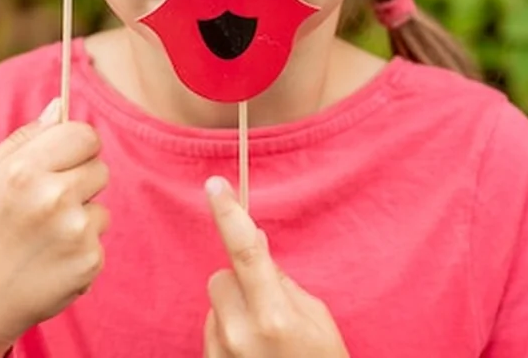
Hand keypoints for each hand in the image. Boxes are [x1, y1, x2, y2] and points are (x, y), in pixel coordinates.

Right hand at [0, 98, 109, 357]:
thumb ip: (24, 138)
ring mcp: (74, 232)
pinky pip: (99, 239)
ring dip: (80, 217)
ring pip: (100, 206)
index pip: (84, 134)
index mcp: (24, 169)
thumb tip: (60, 104)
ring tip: (43, 237)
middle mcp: (53, 197)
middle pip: (100, 167)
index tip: (65, 159)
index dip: (76, 146)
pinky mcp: (89, 262)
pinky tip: (49, 260)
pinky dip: (80, 249)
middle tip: (47, 205)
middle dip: (80, 181)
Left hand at [202, 177, 349, 357]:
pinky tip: (251, 355)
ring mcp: (222, 354)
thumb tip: (256, 250)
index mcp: (274, 314)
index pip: (246, 251)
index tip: (214, 186)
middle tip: (268, 305)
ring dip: (232, 310)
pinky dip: (226, 334)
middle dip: (239, 281)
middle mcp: (241, 332)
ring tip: (263, 340)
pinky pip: (210, 331)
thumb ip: (282, 284)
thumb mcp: (317, 320)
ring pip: (214, 304)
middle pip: (221, 277)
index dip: (228, 215)